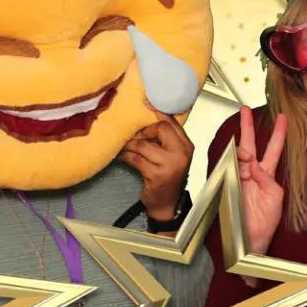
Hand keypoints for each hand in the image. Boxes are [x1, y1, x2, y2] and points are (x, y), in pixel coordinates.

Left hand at [118, 103, 193, 220]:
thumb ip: (166, 140)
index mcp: (187, 146)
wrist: (167, 204)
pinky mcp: (156, 175)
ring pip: (143, 145)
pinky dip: (125, 155)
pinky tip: (120, 154)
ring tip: (123, 145)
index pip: (172, 123)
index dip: (158, 112)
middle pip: (159, 129)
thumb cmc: (168, 178)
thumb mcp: (173, 157)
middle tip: (133, 136)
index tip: (146, 102)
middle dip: (142, 131)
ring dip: (130, 144)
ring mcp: (169, 165)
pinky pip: (135, 159)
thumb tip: (149, 118)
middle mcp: (181, 153)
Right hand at [236, 106, 286, 256]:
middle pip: (250, 144)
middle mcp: (252, 174)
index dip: (278, 133)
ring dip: (242, 153)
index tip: (283, 117)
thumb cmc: (265, 222)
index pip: (273, 149)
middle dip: (248, 126)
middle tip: (245, 109)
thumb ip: (267, 178)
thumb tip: (252, 163)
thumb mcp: (275, 197)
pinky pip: (227, 170)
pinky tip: (238, 166)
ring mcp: (239, 179)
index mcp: (267, 176)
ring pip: (238, 157)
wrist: (251, 240)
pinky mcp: (227, 185)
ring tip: (246, 157)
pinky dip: (232, 165)